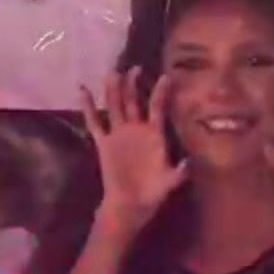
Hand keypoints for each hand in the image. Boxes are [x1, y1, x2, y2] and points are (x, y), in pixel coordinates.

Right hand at [81, 70, 187, 234]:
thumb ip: (179, 172)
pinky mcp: (104, 143)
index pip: (158, 108)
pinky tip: (83, 90)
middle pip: (134, 101)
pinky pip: (94, 122)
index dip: (161, 93)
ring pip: (115, 106)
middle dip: (133, 85)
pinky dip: (88, 106)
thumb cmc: (152, 193)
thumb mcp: (170, 182)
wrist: (130, 205)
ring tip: (112, 73)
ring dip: (114, 90)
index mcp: (155, 135)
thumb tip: (190, 163)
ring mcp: (119, 135)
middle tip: (135, 67)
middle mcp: (136, 130)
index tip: (166, 77)